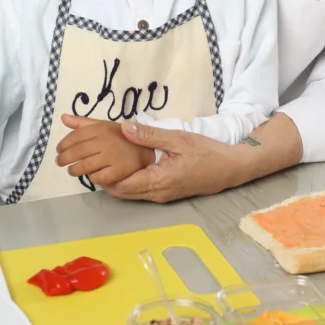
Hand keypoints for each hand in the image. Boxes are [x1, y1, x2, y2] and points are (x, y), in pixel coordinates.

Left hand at [56, 115, 153, 186]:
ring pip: (85, 166)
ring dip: (74, 169)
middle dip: (65, 158)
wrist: (148, 150)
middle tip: (59, 162)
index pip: (77, 136)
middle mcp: (107, 141)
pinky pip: (98, 177)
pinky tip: (90, 175)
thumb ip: (83, 123)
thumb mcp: (104, 126)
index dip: (64, 143)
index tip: (58, 149)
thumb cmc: (122, 138)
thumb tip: (63, 118)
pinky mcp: (119, 171)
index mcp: (102, 128)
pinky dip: (91, 177)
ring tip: (71, 170)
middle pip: (78, 151)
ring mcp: (113, 157)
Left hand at [101, 123, 240, 202]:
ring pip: (131, 194)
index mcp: (159, 181)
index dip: (104, 176)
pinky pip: (141, 191)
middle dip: (105, 180)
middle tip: (93, 162)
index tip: (93, 161)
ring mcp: (162, 196)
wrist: (231, 168)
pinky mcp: (166, 194)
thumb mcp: (178, 138)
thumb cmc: (207, 152)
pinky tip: (126, 167)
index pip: (122, 185)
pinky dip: (129, 182)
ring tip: (104, 163)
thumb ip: (150, 135)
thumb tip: (124, 128)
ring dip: (116, 182)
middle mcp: (158, 194)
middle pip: (122, 193)